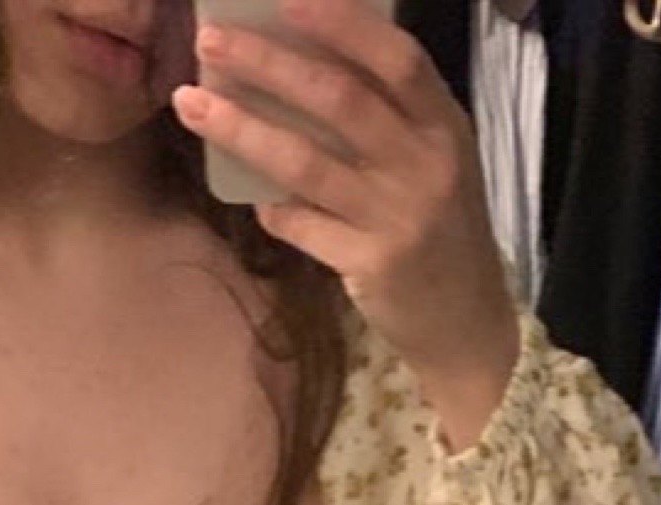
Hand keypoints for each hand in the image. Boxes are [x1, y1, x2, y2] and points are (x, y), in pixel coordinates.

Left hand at [173, 0, 520, 449]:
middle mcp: (425, 163)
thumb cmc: (439, 228)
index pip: (395, 58)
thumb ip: (388, 118)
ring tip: (193, 105)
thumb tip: (301, 67)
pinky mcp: (374, 265)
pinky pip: (305, 228)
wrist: (467, 320)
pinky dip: (274, 211)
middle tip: (211, 42)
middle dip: (269, 64)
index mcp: (444, 123)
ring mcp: (399, 216)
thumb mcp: (433, 160)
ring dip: (243, 129)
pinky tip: (251, 203)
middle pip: (339, 99)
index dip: (340, 24)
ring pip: (307, 162)